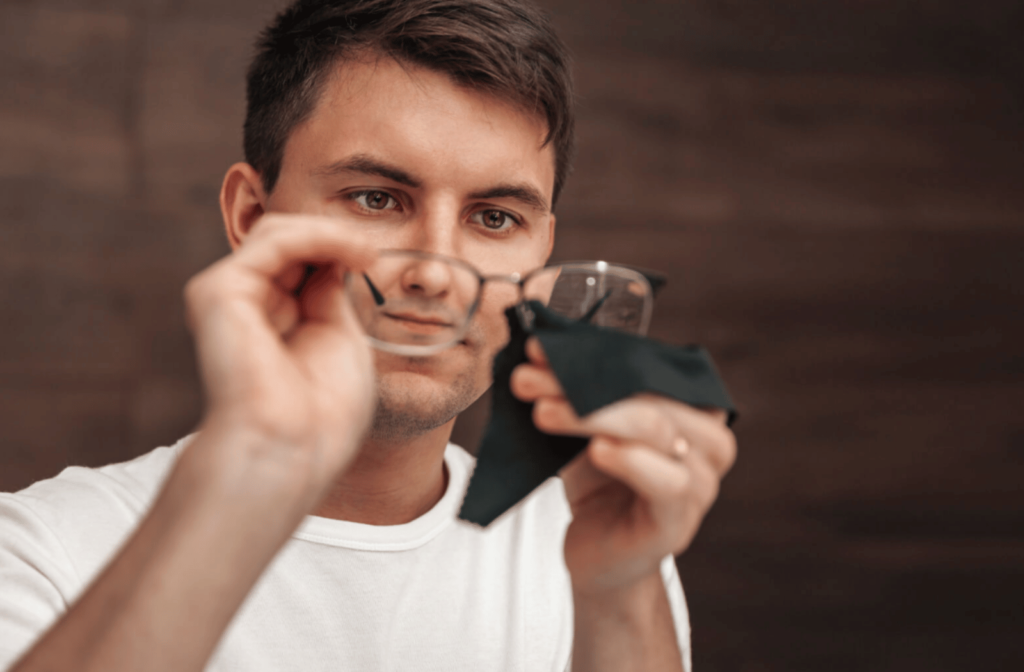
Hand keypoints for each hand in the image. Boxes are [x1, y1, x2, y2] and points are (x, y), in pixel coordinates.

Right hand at [183, 214, 377, 497]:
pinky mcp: (219, 292)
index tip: (373, 260)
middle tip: (370, 253)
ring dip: (328, 232)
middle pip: (288, 241)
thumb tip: (334, 254)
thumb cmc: (322, 412)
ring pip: (278, 232)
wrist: (295, 448)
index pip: (301, 262)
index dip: (337, 251)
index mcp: (273, 319)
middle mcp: (247, 305)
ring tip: (364, 252)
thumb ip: (330, 293)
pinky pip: (274, 241)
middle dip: (333, 237)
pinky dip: (317, 236)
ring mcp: (229, 297)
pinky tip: (349, 251)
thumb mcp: (339, 337)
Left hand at [510, 337, 736, 595]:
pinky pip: (665, 482)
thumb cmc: (599, 483)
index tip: (540, 347)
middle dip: (582, 382)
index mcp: (694, 408)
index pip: (647, 367)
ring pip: (654, 430)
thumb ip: (579, 391)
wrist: (598, 555)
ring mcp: (700, 484)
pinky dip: (630, 459)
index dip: (595, 353)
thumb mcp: (590, 428)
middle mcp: (709, 442)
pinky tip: (597, 449)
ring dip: (592, 415)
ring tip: (542, 411)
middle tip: (528, 378)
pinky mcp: (678, 523)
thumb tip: (538, 347)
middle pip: (647, 395)